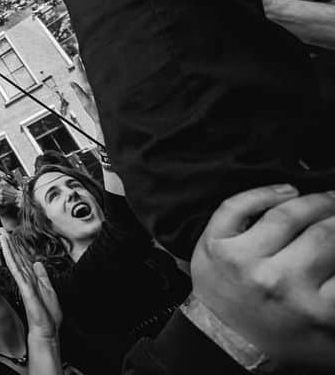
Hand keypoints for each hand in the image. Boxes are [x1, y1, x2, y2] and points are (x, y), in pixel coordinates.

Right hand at [0, 228, 61, 340]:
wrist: (47, 331)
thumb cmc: (48, 315)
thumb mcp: (49, 291)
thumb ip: (42, 276)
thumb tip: (38, 263)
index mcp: (31, 279)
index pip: (22, 260)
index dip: (16, 247)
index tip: (10, 236)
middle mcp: (25, 279)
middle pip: (16, 258)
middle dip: (9, 244)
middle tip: (1, 230)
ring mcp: (24, 283)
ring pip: (14, 261)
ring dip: (8, 247)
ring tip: (1, 235)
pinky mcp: (25, 287)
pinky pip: (17, 270)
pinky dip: (12, 259)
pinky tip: (7, 250)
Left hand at [189, 184, 334, 371]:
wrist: (228, 346)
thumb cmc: (284, 340)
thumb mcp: (333, 336)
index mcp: (316, 309)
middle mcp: (279, 282)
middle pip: (326, 233)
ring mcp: (243, 261)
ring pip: (287, 214)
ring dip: (315, 201)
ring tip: (327, 199)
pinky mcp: (214, 246)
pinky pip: (237, 206)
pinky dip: (264, 193)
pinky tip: (286, 191)